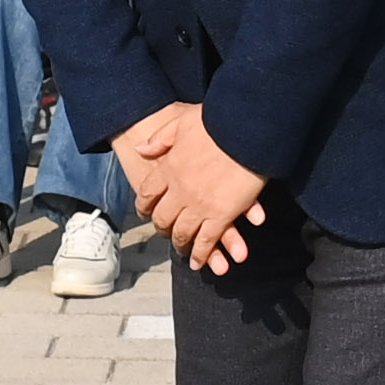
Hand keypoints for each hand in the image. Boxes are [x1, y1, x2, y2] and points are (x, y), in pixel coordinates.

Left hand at [115, 101, 267, 275]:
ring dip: (181, 244)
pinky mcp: (220, 216)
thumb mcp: (180, 121)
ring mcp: (199, 206)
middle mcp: (179, 191)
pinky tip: (200, 263)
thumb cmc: (216, 122)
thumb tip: (140, 148)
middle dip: (163, 228)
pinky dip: (202, 254)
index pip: (148, 193)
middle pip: (163, 218)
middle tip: (166, 233)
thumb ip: (160, 138)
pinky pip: (207, 241)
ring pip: (183, 233)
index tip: (146, 211)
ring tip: (183, 252)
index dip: (145, 205)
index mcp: (168, 168)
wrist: (244, 130)